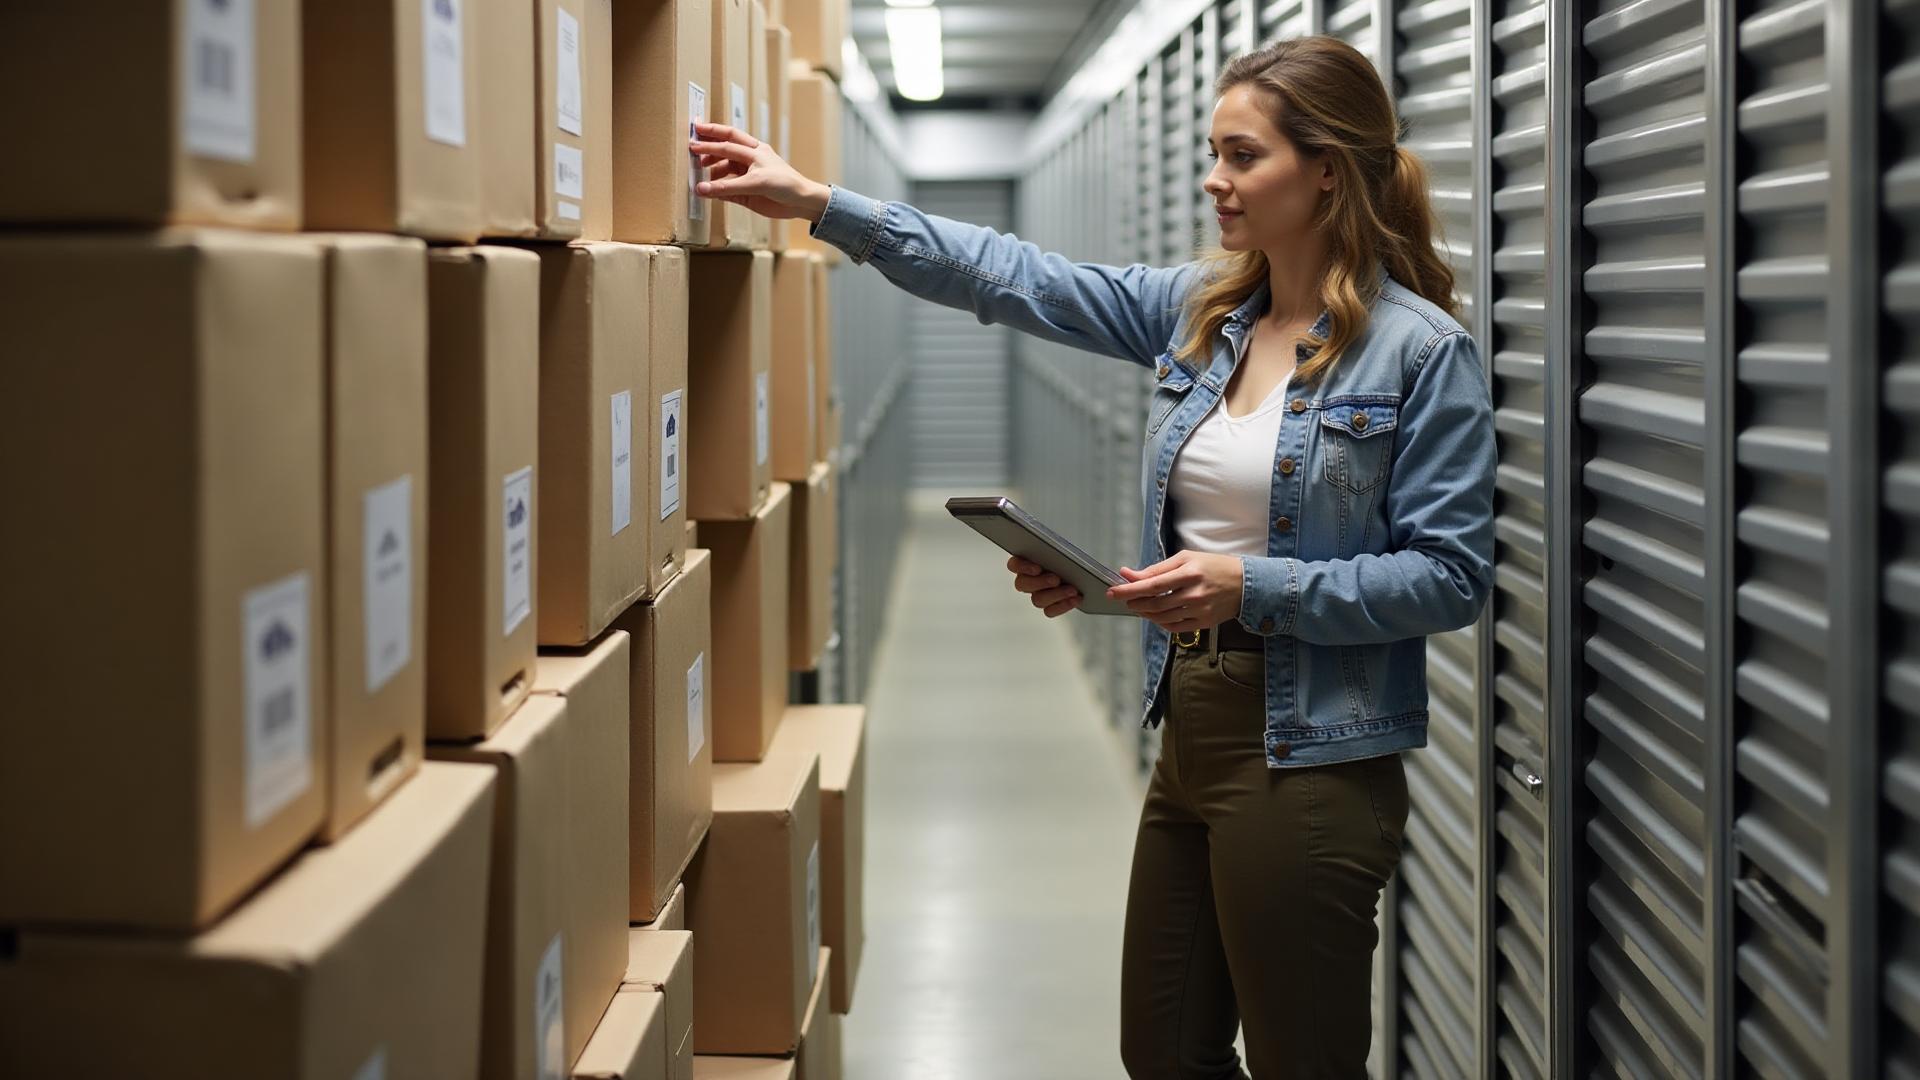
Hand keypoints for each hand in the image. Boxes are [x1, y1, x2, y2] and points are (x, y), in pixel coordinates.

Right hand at [689, 122, 833, 221]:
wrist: (801, 202)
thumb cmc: (785, 184)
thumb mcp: (756, 183)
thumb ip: (727, 188)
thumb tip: (701, 189)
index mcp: (754, 151)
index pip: (727, 142)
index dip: (709, 141)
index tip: (692, 142)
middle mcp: (749, 160)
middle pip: (725, 148)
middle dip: (709, 146)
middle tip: (691, 146)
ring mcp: (747, 176)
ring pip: (724, 169)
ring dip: (712, 170)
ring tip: (698, 173)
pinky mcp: (746, 192)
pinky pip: (727, 189)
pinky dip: (717, 190)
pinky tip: (708, 191)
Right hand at [1006, 556, 1081, 618]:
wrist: (1081, 571)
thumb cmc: (1067, 555)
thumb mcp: (1059, 547)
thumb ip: (1052, 549)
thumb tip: (1055, 551)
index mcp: (1026, 561)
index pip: (1014, 565)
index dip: (1022, 568)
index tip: (1037, 568)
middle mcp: (1028, 578)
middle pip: (1023, 584)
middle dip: (1040, 583)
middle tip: (1056, 579)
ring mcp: (1038, 593)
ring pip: (1037, 600)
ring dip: (1055, 595)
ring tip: (1072, 590)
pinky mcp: (1049, 605)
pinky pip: (1050, 611)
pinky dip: (1063, 606)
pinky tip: (1075, 598)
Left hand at [1107, 551, 1243, 633]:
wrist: (1245, 584)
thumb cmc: (1213, 566)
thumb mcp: (1185, 559)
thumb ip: (1156, 568)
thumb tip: (1129, 574)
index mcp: (1189, 572)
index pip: (1152, 585)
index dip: (1129, 589)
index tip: (1113, 591)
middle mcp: (1194, 593)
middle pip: (1154, 603)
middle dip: (1134, 602)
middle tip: (1123, 599)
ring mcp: (1199, 610)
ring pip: (1162, 617)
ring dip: (1145, 612)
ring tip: (1138, 605)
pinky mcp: (1203, 623)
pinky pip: (1174, 627)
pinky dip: (1159, 622)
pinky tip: (1154, 614)